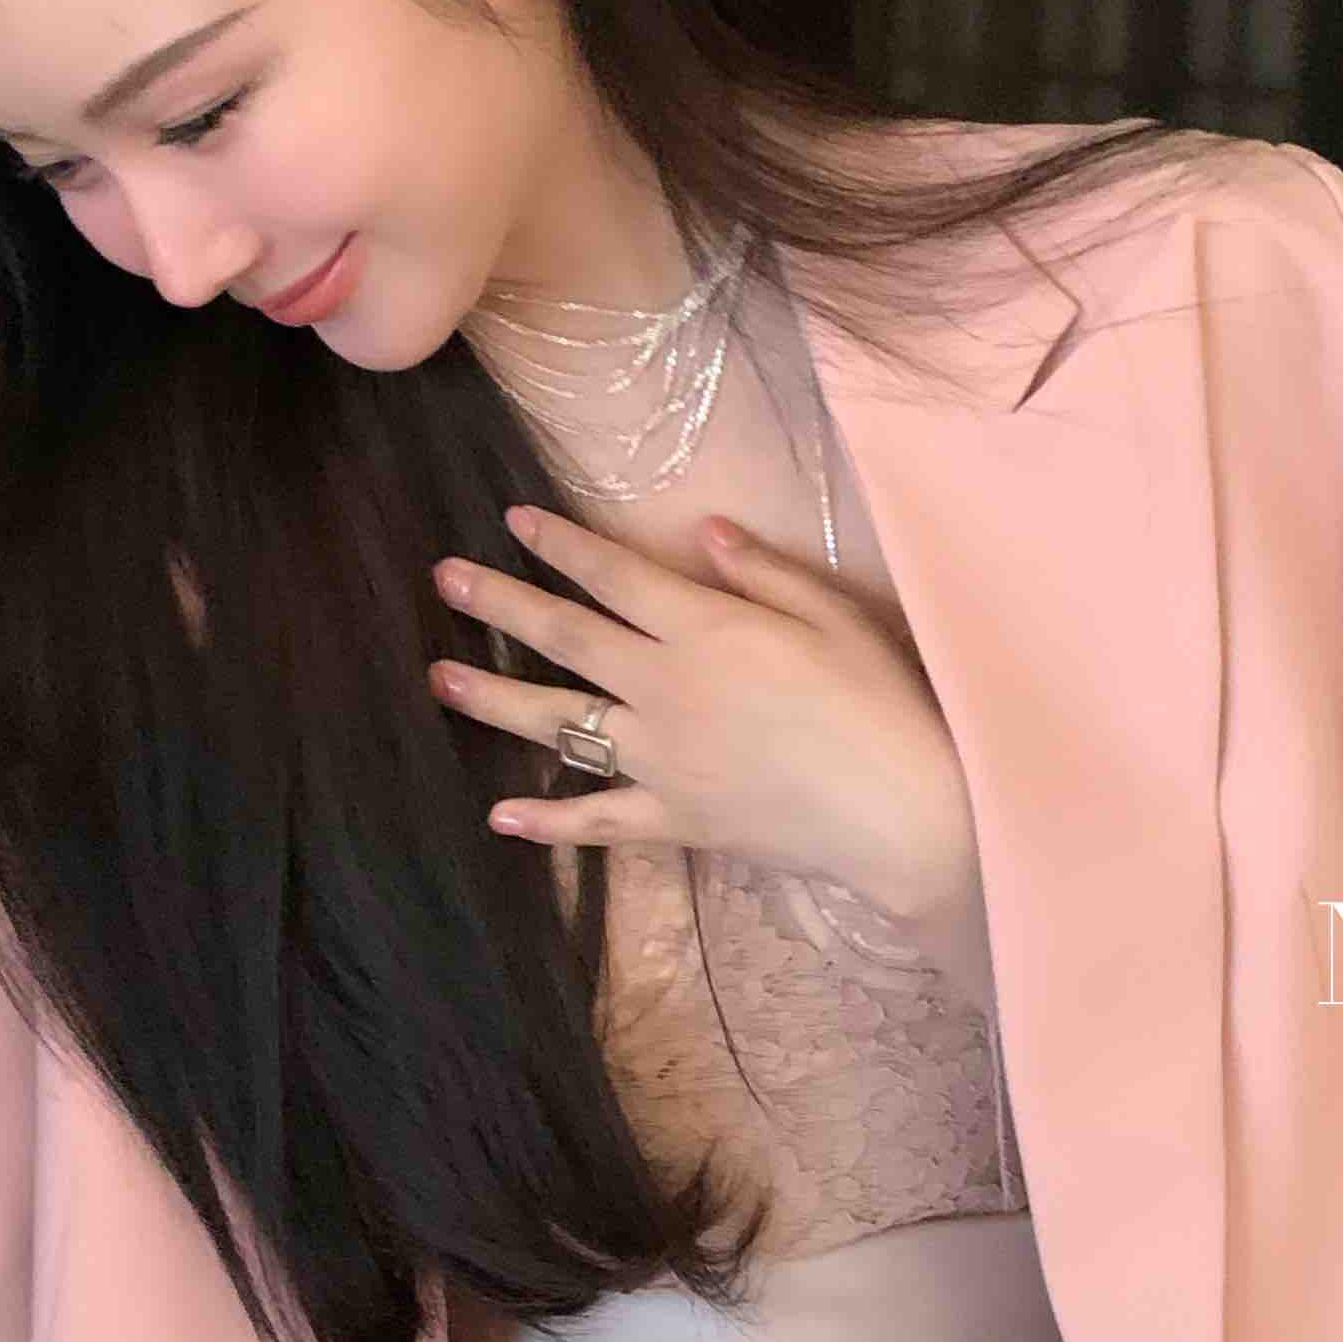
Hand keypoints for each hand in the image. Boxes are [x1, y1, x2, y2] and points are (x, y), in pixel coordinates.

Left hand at [426, 501, 980, 938]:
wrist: (903, 811)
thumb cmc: (883, 702)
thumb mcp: (834, 614)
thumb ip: (761, 572)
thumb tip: (702, 531)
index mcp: (705, 628)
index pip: (613, 575)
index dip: (559, 544)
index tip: (512, 520)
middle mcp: (666, 688)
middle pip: (566, 637)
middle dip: (500, 604)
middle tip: (444, 579)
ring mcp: (661, 759)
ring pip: (561, 723)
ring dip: (495, 699)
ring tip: (439, 679)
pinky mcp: (674, 819)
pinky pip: (598, 819)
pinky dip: (549, 821)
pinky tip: (501, 816)